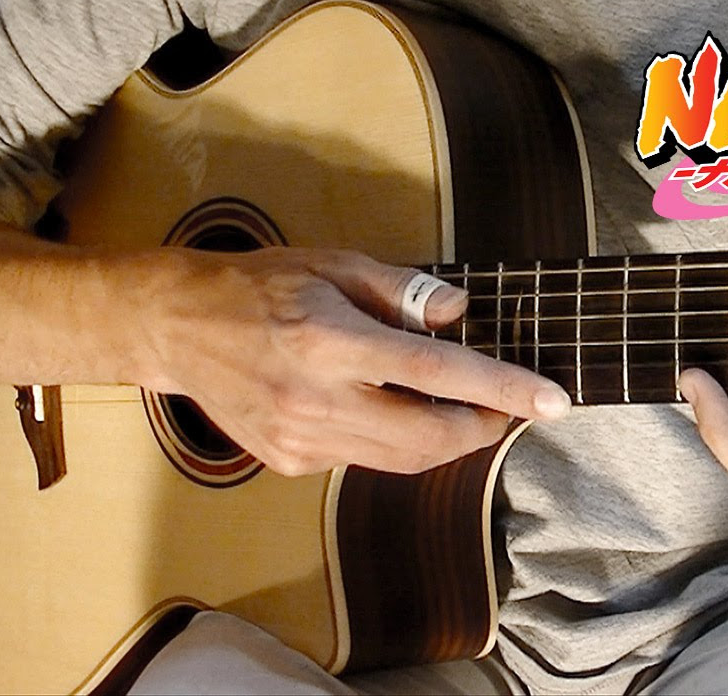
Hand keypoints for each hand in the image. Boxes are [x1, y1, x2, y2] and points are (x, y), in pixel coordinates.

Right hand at [134, 246, 570, 476]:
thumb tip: (462, 314)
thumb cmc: (258, 285)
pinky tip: (386, 409)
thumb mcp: (334, 264)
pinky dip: (394, 441)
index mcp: (331, 342)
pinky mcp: (289, 462)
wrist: (176, 329)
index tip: (551, 402)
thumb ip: (404, 291)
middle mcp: (317, 400)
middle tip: (506, 408)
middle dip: (481, 427)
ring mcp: (301, 440)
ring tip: (459, 409)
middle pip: (429, 437)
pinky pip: (364, 460)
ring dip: (444, 440)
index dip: (502, 390)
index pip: (438, 373)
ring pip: (402, 460)